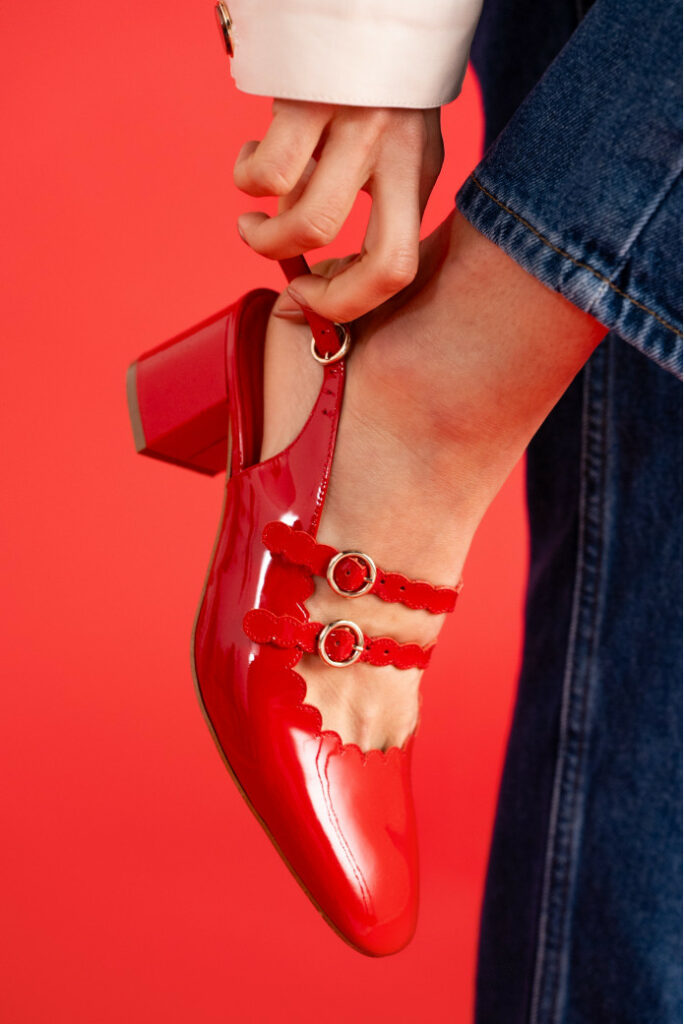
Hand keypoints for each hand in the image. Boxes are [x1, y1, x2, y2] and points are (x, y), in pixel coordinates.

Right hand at [234, 100, 443, 322]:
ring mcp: (358, 125)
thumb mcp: (390, 135)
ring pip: (308, 223)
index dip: (349, 302)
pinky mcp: (309, 99)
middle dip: (318, 295)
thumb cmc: (371, 78)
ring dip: (265, 238)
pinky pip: (268, 174)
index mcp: (418, 168)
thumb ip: (364, 193)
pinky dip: (246, 179)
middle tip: (288, 281)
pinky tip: (251, 159)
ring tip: (253, 218)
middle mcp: (398, 150)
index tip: (311, 296)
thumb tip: (302, 256)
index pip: (400, 266)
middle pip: (376, 265)